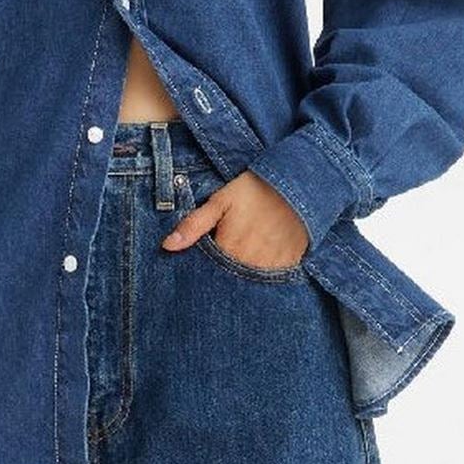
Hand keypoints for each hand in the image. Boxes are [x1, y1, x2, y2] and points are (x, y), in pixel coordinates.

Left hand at [159, 171, 309, 270]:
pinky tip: (263, 256)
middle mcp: (248, 263)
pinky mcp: (288, 265)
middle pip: (229, 277)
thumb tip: (167, 246)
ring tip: (247, 252)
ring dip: (244, 272)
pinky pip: (271, 279)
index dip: (206, 263)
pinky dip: (265, 272)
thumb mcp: (220, 202)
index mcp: (227, 249)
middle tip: (231, 248)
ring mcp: (270, 267)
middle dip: (224, 271)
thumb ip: (193, 225)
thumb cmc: (254, 190)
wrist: (296, 183)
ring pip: (249, 280)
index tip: (209, 253)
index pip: (209, 270)